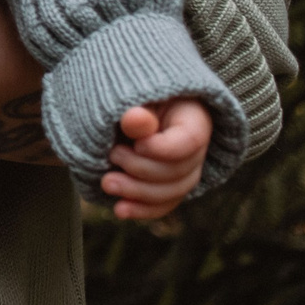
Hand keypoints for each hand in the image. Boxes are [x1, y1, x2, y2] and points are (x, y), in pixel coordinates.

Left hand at [103, 97, 212, 218]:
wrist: (127, 106)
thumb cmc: (132, 94)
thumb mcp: (135, 95)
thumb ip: (137, 110)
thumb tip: (134, 119)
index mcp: (195, 118)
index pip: (190, 141)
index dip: (162, 149)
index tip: (136, 144)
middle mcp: (196, 148)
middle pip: (180, 171)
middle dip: (142, 170)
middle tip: (112, 155)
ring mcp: (185, 169)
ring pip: (172, 191)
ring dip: (138, 192)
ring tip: (107, 183)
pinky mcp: (169, 185)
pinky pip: (163, 204)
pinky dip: (141, 209)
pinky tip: (120, 209)